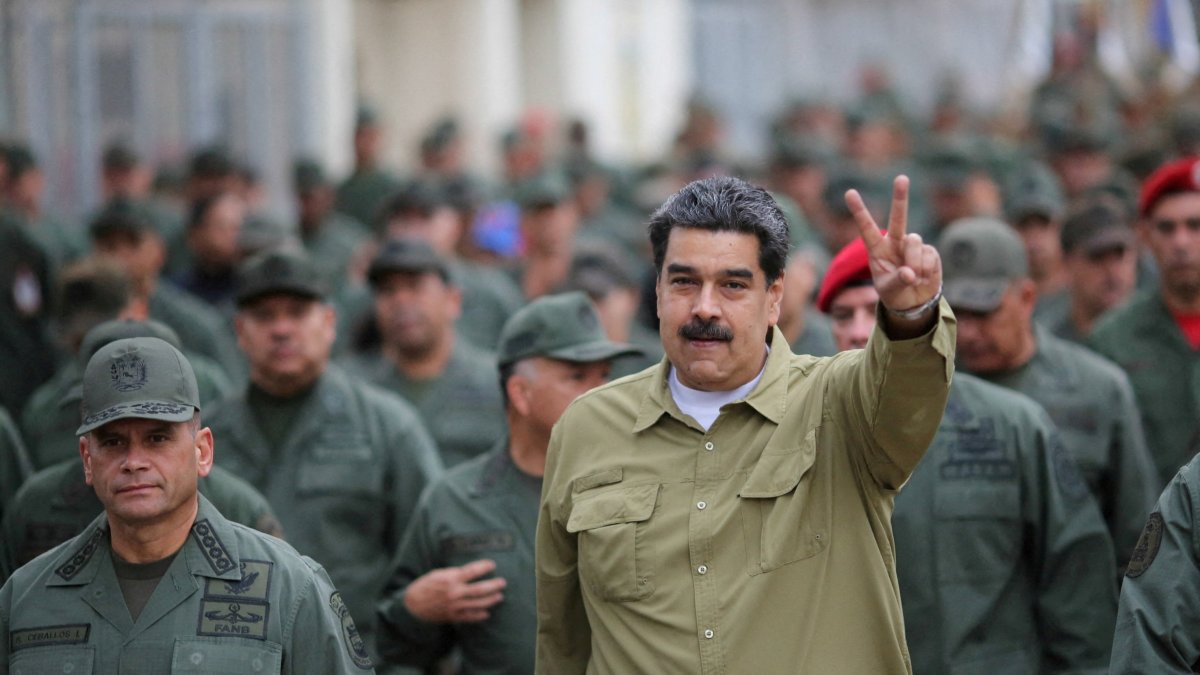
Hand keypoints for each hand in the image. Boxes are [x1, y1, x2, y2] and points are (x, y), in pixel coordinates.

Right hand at [403, 559, 505, 622]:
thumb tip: (471, 571)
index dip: (484, 567)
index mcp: (450, 579)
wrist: (413, 606)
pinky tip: (487, 613)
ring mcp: (455, 606)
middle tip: (503, 582)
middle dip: (493, 585)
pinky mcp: (454, 616)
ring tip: (499, 596)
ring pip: (478, 604)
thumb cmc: (425, 586)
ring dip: (491, 600)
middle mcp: (455, 593)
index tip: (492, 564)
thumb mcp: (437, 574)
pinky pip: (470, 617)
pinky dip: (480, 615)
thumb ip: (454, 573)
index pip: (472, 571)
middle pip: (480, 589)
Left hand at [844, 175, 941, 313]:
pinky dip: (926, 270)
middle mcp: (895, 242)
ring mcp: (913, 245)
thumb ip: (898, 281)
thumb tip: (910, 273)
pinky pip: (928, 256)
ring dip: (913, 262)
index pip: (866, 227)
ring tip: (912, 277)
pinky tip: (923, 278)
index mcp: (877, 249)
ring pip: (914, 242)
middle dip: (900, 197)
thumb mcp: (889, 290)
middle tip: (902, 178)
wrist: (914, 301)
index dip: (859, 210)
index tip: (849, 192)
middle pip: (898, 217)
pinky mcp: (929, 251)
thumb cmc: (894, 293)